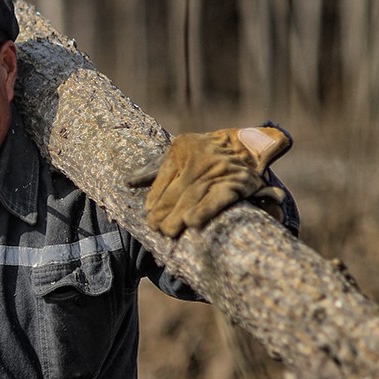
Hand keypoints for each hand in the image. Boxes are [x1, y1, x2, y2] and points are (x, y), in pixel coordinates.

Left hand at [127, 124, 291, 237]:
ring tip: (167, 231)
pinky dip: (204, 210)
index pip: (163, 175)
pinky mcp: (237, 182)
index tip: (149, 212)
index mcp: (182, 147)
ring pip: (192, 196)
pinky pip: (217, 199)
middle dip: (163, 211)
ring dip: (177, 216)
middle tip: (155, 227)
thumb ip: (156, 169)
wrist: (250, 147)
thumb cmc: (205, 156)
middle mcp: (200, 155)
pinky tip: (191, 223)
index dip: (155, 196)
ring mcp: (219, 168)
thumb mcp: (179, 155)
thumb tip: (128, 182)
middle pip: (176, 189)